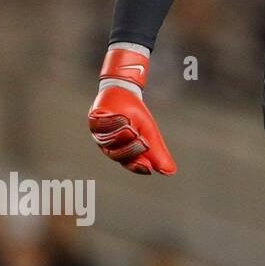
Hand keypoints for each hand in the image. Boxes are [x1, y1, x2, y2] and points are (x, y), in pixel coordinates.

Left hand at [87, 47, 177, 175]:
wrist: (125, 94)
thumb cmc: (136, 116)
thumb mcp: (151, 134)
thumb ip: (158, 152)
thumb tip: (170, 171)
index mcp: (123, 152)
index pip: (129, 163)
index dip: (138, 166)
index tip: (149, 168)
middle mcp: (109, 146)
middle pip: (117, 154)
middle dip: (131, 150)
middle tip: (144, 143)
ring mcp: (100, 133)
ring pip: (107, 140)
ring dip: (121, 136)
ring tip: (132, 129)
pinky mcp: (94, 119)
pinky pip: (100, 124)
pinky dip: (111, 122)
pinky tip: (122, 118)